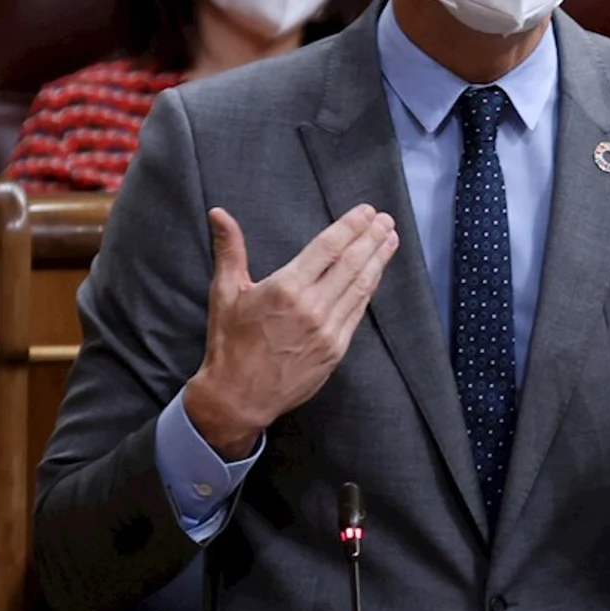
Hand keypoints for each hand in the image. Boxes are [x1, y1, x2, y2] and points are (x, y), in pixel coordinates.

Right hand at [184, 204, 398, 459]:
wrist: (238, 398)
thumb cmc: (229, 343)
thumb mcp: (224, 292)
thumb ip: (229, 249)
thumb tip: (219, 213)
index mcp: (285, 289)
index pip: (328, 248)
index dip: (351, 226)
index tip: (366, 212)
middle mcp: (312, 307)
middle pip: (352, 264)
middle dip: (372, 238)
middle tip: (386, 220)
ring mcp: (328, 331)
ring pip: (361, 287)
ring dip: (378, 260)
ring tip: (390, 239)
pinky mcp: (336, 350)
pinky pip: (357, 312)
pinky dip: (369, 289)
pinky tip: (375, 274)